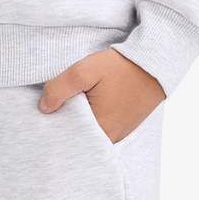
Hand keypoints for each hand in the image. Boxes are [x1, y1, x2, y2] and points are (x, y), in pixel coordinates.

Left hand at [38, 48, 164, 143]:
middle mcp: (111, 138)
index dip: (56, 124)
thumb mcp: (85, 71)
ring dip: (81, 119)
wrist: (155, 61)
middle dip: (67, 121)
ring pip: (91, 131)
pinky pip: (103, 126)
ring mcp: (121, 133)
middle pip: (79, 135)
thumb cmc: (121, 67)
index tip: (48, 111)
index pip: (68, 136)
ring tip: (75, 101)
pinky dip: (94, 117)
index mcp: (100, 131)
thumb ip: (60, 89)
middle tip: (59, 104)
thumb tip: (43, 108)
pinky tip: (91, 102)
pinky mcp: (126, 124)